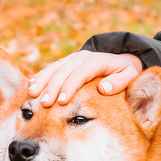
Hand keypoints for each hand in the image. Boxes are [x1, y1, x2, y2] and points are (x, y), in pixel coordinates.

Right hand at [28, 51, 142, 107]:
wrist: (119, 63)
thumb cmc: (125, 75)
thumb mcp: (130, 77)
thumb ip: (120, 83)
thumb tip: (104, 88)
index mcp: (99, 61)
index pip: (82, 73)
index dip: (71, 86)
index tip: (63, 101)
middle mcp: (83, 57)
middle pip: (64, 70)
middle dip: (53, 86)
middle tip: (45, 103)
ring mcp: (72, 59)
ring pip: (54, 68)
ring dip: (42, 81)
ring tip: (32, 94)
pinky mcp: (64, 64)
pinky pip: (50, 69)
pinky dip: (40, 78)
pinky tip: (30, 88)